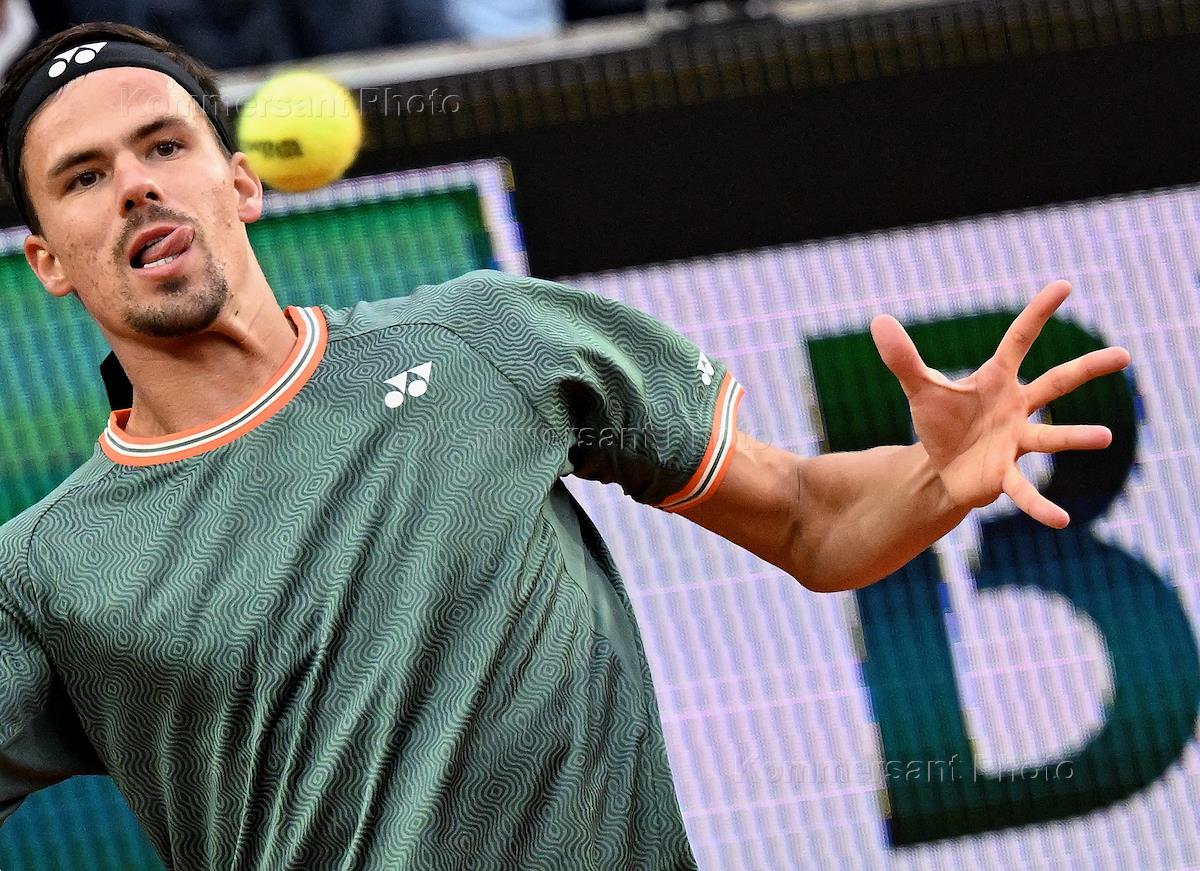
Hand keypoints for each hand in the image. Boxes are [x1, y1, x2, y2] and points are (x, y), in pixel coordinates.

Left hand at [869, 280, 1129, 527]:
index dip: (1038, 313)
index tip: (1064, 285)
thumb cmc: (941, 422)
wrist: (940, 466)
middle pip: (1057, 383)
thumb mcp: (921, 388)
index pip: (1020, 339)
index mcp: (997, 380)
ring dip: (1075, 437)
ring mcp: (1016, 441)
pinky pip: (1025, 490)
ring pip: (1051, 437)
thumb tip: (879, 320)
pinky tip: (1060, 520)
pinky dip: (1039, 505)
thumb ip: (903, 358)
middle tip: (1124, 355)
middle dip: (1088, 368)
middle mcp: (1016, 407)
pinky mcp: (1004, 475)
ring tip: (1105, 436)